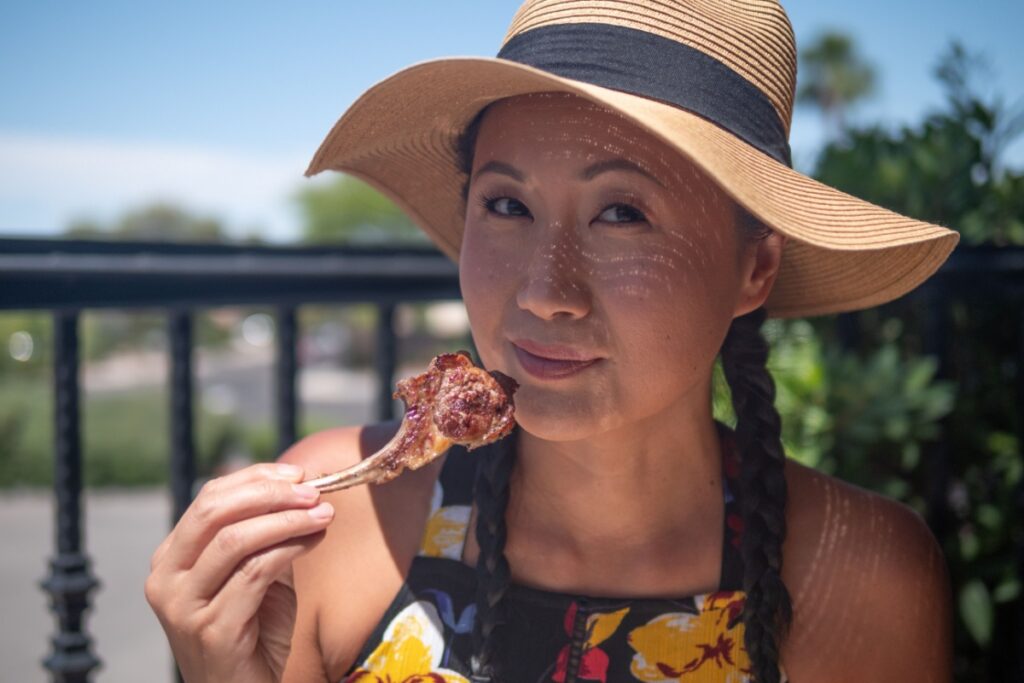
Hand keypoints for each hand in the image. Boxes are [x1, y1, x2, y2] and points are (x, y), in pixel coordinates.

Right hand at [145, 463, 333, 682]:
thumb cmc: (254, 632)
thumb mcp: (257, 572)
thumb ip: (267, 534)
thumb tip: (300, 487)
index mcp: (172, 558)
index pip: (209, 498)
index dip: (255, 478)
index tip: (298, 473)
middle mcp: (166, 578)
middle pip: (214, 511)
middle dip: (269, 493)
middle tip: (312, 490)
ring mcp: (183, 606)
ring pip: (235, 540)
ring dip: (287, 519)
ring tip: (324, 513)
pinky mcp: (210, 629)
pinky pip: (255, 572)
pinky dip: (291, 547)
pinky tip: (316, 539)